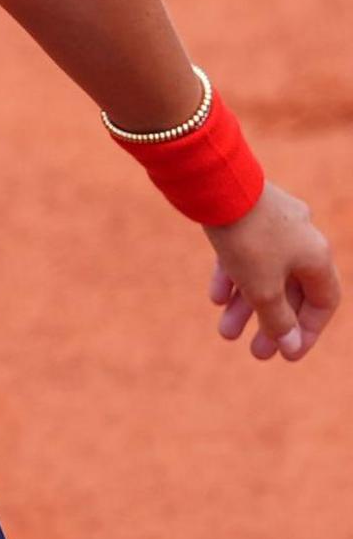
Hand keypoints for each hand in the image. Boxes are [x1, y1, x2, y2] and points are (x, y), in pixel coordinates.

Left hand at [205, 182, 338, 361]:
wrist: (214, 184)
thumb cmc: (247, 238)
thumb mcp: (263, 288)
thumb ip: (278, 319)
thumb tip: (290, 345)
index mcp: (317, 256)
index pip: (324, 301)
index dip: (309, 330)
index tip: (289, 354)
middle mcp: (302, 238)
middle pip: (291, 290)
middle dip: (272, 322)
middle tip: (256, 354)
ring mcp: (274, 224)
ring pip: (264, 273)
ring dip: (246, 305)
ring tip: (225, 333)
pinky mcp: (245, 215)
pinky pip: (244, 253)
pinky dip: (233, 276)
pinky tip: (216, 298)